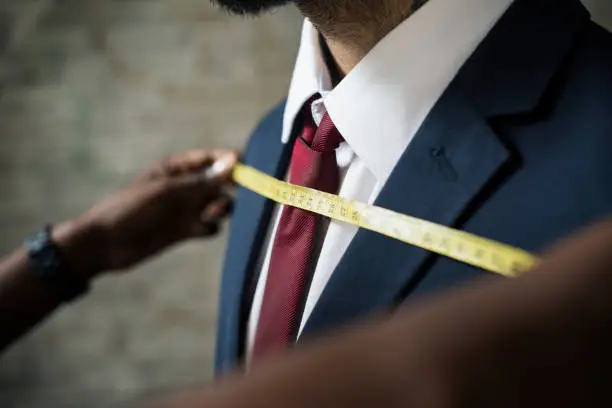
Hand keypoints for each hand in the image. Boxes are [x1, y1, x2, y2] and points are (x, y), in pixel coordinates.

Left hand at [53, 149, 238, 278]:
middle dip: (231, 186)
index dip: (230, 160)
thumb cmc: (131, 209)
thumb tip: (234, 162)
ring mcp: (186, 209)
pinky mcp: (185, 230)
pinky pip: (210, 226)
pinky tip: (202, 228)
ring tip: (213, 212)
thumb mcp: (167, 192)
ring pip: (218, 204)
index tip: (247, 167)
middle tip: (244, 193)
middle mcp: (185, 186)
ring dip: (222, 207)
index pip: (211, 158)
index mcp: (177, 168)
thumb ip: (202, 181)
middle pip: (219, 182)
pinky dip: (211, 226)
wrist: (105, 244)